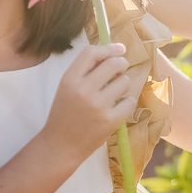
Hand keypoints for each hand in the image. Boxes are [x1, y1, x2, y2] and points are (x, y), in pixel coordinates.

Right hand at [42, 44, 140, 159]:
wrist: (61, 145)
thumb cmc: (65, 113)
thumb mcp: (67, 88)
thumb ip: (85, 71)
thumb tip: (114, 52)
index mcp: (69, 80)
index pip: (91, 53)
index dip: (108, 48)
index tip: (120, 49)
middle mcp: (83, 90)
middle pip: (114, 63)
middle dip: (122, 64)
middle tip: (120, 71)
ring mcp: (98, 106)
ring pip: (125, 81)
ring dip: (124, 84)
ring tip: (115, 93)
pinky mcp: (110, 120)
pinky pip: (130, 101)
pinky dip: (127, 102)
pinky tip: (119, 106)